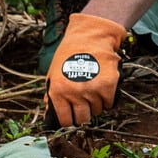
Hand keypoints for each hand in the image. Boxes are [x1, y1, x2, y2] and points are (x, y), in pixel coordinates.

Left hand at [44, 13, 126, 127]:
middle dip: (83, 115)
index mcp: (58, 91)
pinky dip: (107, 99)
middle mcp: (75, 93)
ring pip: (97, 111)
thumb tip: (49, 117)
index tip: (72, 118)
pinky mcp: (108, 86)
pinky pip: (109, 104)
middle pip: (82, 119)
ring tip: (93, 90)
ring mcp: (92, 90)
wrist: (91, 37)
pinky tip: (102, 88)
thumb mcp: (54, 74)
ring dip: (95, 105)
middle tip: (84, 106)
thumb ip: (51, 96)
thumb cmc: (69, 54)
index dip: (69, 121)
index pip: (64, 120)